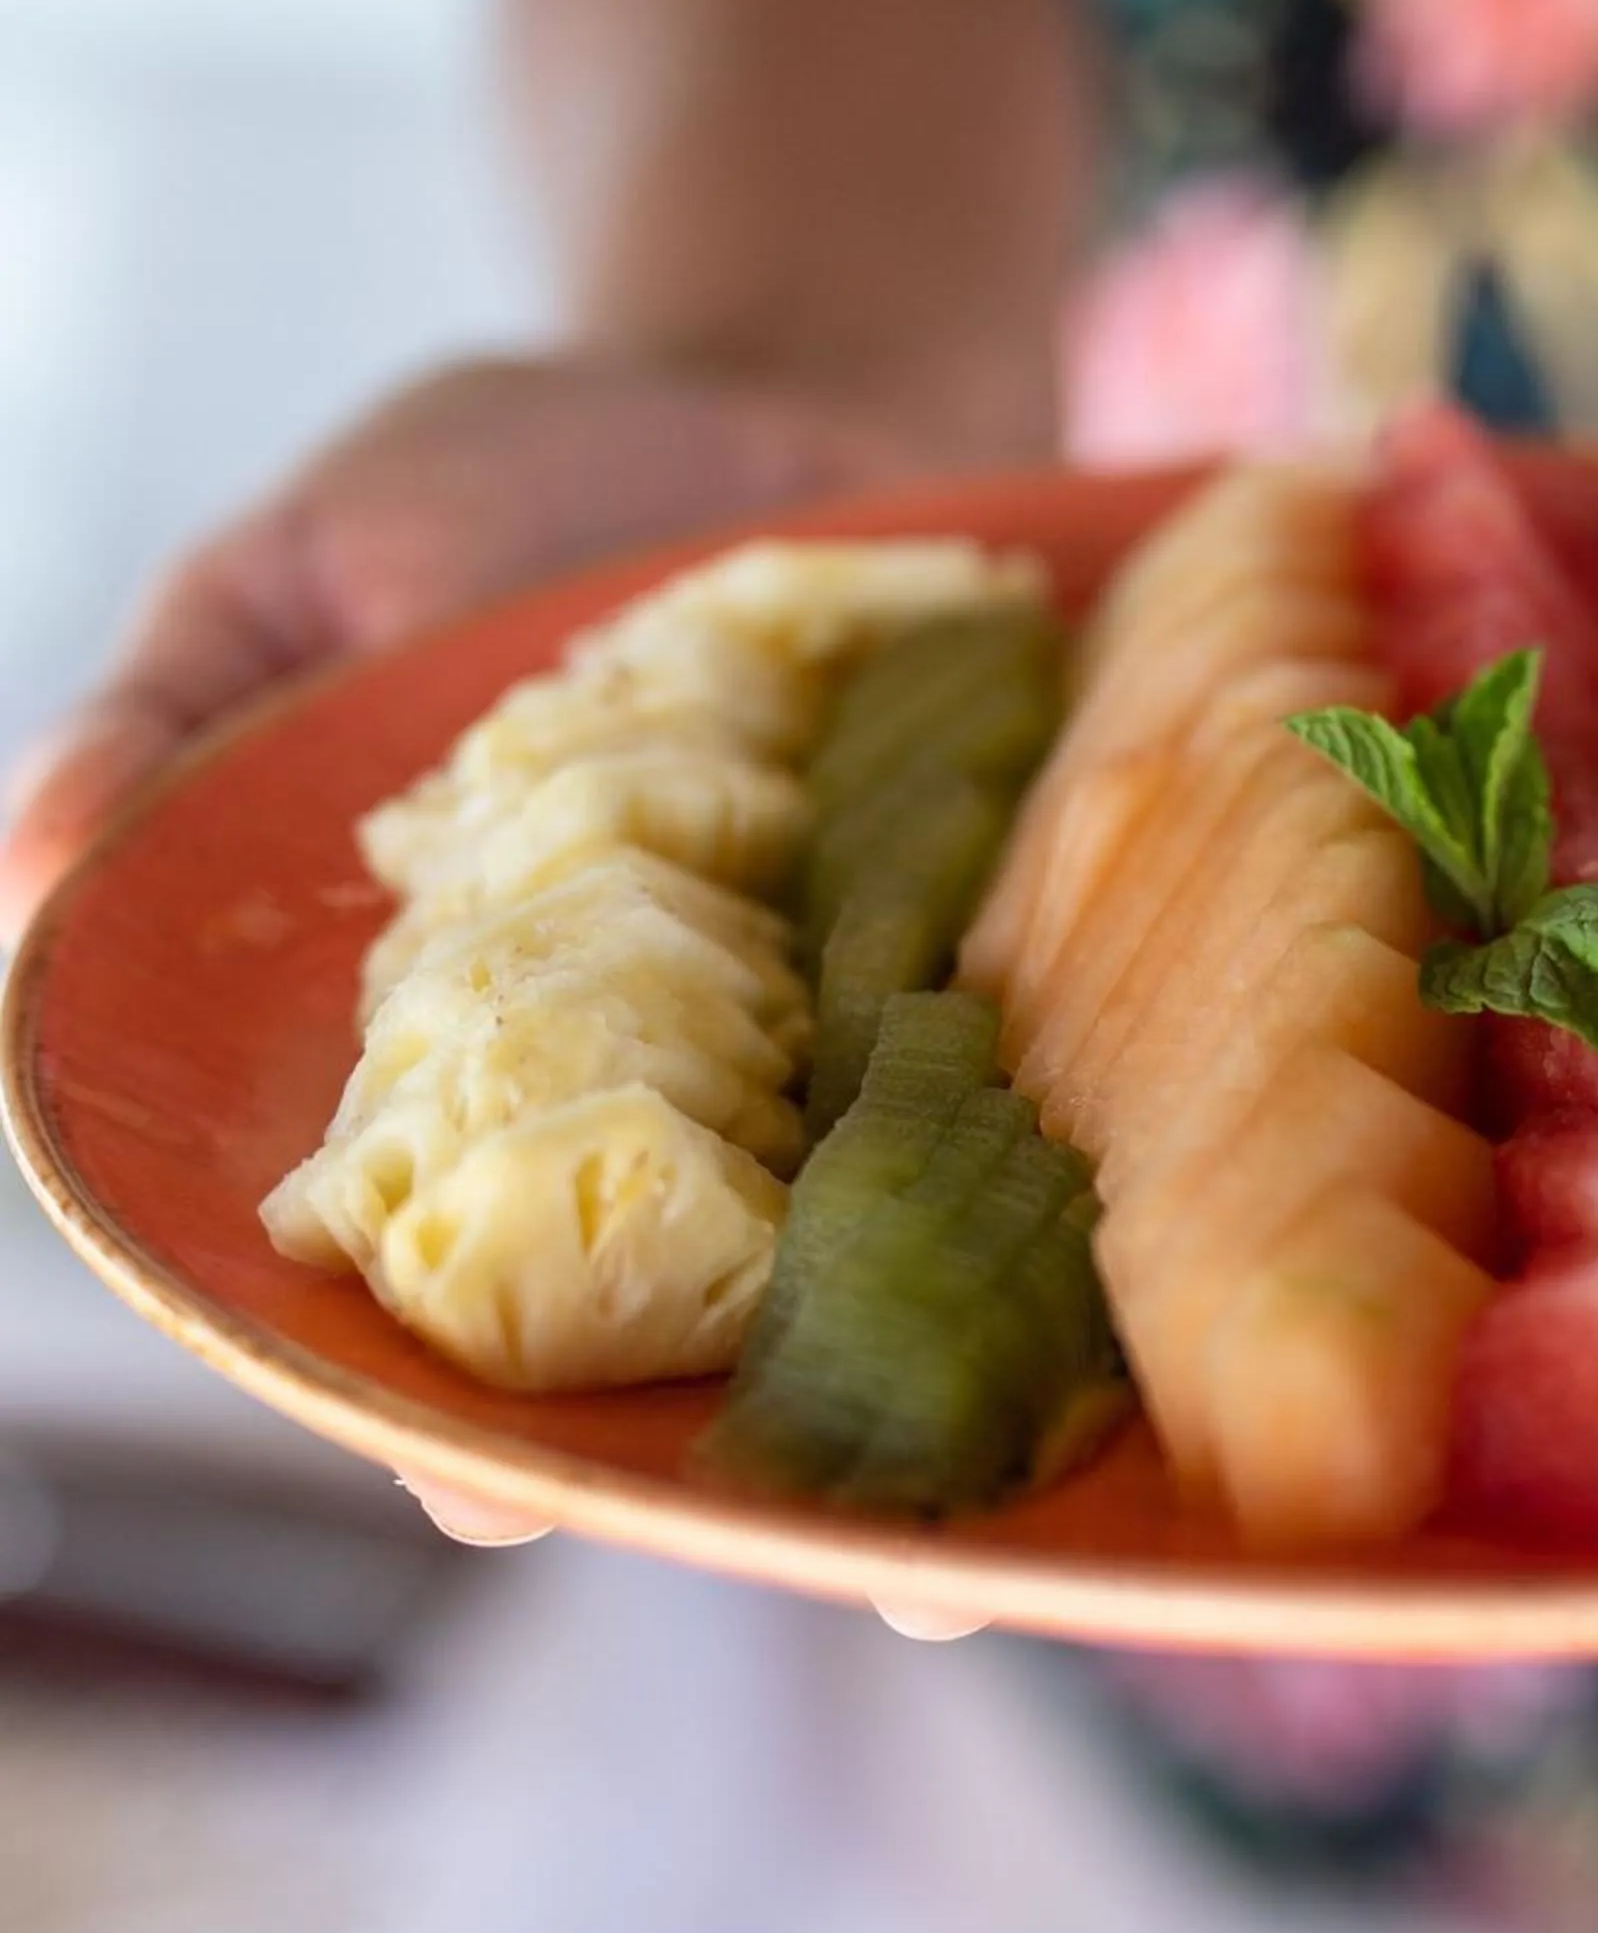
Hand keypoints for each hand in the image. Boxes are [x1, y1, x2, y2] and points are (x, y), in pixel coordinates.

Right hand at [2, 350, 997, 1636]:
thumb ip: (190, 719)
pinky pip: (1066, 1123)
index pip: (438, 1273)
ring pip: (892, 1281)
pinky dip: (1102, 1212)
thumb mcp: (323, 566)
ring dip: (941, 1401)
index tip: (471, 1482)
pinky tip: (1150, 1300)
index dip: (440, 1400)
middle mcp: (683, 1101)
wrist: (801, 386)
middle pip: (684, 1333)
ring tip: (986, 1532)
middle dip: (734, 1458)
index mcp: (477, 1051)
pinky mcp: (1029, 985)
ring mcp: (868, 1058)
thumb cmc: (530, 484)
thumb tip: (24, 873)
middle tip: (804, 1546)